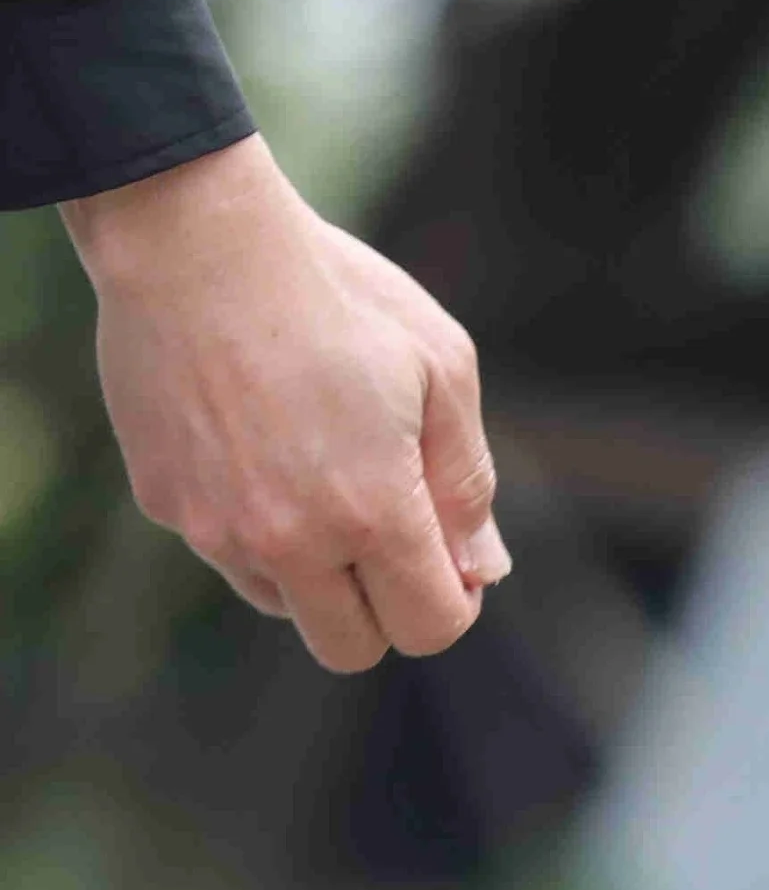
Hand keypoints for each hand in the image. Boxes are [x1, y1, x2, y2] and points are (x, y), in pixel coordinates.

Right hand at [63, 135, 503, 671]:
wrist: (195, 244)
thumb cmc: (337, 297)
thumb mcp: (442, 371)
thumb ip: (466, 483)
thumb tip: (483, 569)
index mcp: (372, 512)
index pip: (429, 626)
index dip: (454, 602)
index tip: (452, 559)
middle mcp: (287, 538)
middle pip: (349, 646)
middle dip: (384, 609)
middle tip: (394, 535)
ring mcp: (214, 526)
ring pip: (282, 604)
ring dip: (315, 573)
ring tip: (323, 476)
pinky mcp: (164, 502)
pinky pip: (225, 552)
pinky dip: (255, 530)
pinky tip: (263, 449)